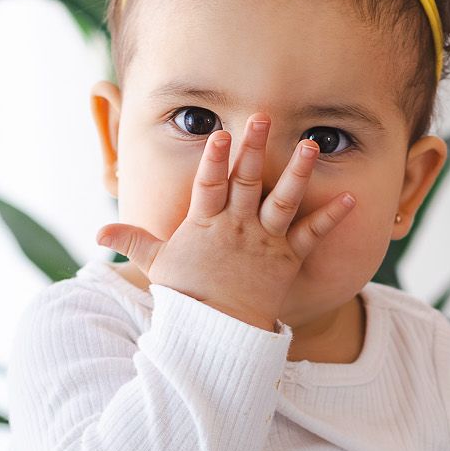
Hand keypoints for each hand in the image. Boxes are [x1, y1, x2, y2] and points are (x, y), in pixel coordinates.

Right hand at [95, 113, 356, 331]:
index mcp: (205, 225)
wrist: (218, 335)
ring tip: (310, 145)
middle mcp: (236, 228)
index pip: (208, 185)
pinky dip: (332, 216)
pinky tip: (351, 197)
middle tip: (261, 116)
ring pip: (282, 201)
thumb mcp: (157, 266)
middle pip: (245, 182)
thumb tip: (99, 232)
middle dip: (252, 148)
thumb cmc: (187, 297)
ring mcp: (264, 242)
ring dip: (297, 172)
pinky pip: (312, 234)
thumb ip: (133, 241)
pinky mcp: (287, 259)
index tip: (220, 134)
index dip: (214, 160)